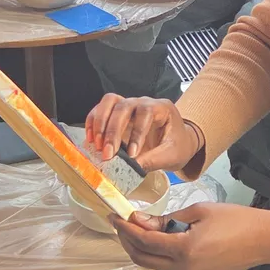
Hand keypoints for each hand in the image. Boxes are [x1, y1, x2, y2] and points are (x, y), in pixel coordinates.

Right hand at [85, 94, 200, 167]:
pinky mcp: (118, 113)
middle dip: (113, 130)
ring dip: (100, 122)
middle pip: (124, 106)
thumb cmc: (177, 145)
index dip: (136, 132)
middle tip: (108, 153)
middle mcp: (144, 102)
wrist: (178, 140)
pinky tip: (90, 138)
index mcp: (162, 108)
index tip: (131, 154)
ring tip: (96, 144)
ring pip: (110, 101)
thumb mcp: (172, 155)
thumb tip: (132, 168)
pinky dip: (93, 121)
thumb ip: (153, 160)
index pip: (145, 113)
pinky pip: (101, 109)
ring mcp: (130, 105)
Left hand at [110, 203, 269, 269]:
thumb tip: (141, 221)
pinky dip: (162, 254)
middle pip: (144, 259)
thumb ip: (168, 218)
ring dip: (144, 249)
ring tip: (138, 230)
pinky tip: (164, 240)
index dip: (127, 229)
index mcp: (185, 249)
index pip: (145, 241)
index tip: (115, 217)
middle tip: (120, 225)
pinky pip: (172, 268)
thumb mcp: (200, 211)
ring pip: (157, 265)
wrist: (263, 240)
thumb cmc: (235, 219)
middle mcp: (184, 269)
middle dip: (128, 242)